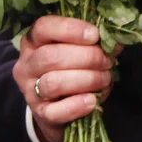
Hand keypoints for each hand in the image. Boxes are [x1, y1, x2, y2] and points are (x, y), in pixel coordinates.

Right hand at [12, 16, 114, 141]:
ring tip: (104, 79)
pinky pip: (56, 111)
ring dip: (86, 79)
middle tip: (107, 62)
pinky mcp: (41, 113)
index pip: (43, 27)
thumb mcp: (80, 50)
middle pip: (50, 56)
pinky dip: (78, 105)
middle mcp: (27, 64)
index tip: (95, 35)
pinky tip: (92, 100)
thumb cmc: (73, 69)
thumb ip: (95, 43)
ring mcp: (31, 91)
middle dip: (87, 57)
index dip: (71, 29)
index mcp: (35, 41)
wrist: (59, 108)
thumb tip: (115, 43)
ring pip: (53, 83)